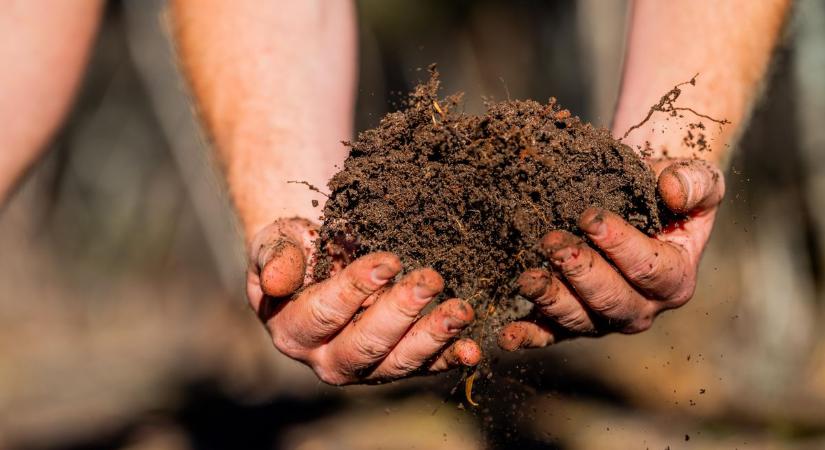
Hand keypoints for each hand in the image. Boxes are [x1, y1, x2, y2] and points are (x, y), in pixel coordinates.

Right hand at [247, 218, 481, 384]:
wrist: (318, 261)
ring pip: (397, 362)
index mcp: (292, 330)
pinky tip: (472, 347)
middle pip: (364, 345)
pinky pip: (424, 366)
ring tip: (460, 311)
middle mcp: (326, 358)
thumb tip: (274, 282)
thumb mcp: (276, 242)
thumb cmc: (296, 249)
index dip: (355, 289)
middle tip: (430, 280)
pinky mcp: (395, 363)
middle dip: (400, 312)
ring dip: (433, 338)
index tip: (389, 260)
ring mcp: (364, 367)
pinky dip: (450, 358)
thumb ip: (274, 257)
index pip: (324, 314)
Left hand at [499, 159, 724, 349]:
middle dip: (580, 271)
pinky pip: (550, 334)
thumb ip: (695, 183)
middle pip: (611, 299)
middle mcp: (641, 307)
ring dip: (550, 299)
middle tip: (552, 241)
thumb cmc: (668, 192)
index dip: (619, 244)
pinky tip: (506, 334)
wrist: (640, 202)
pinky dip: (528, 336)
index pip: (648, 268)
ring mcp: (604, 319)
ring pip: (578, 318)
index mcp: (675, 280)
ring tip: (526, 278)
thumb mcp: (700, 180)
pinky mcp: (572, 322)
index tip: (590, 217)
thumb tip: (672, 190)